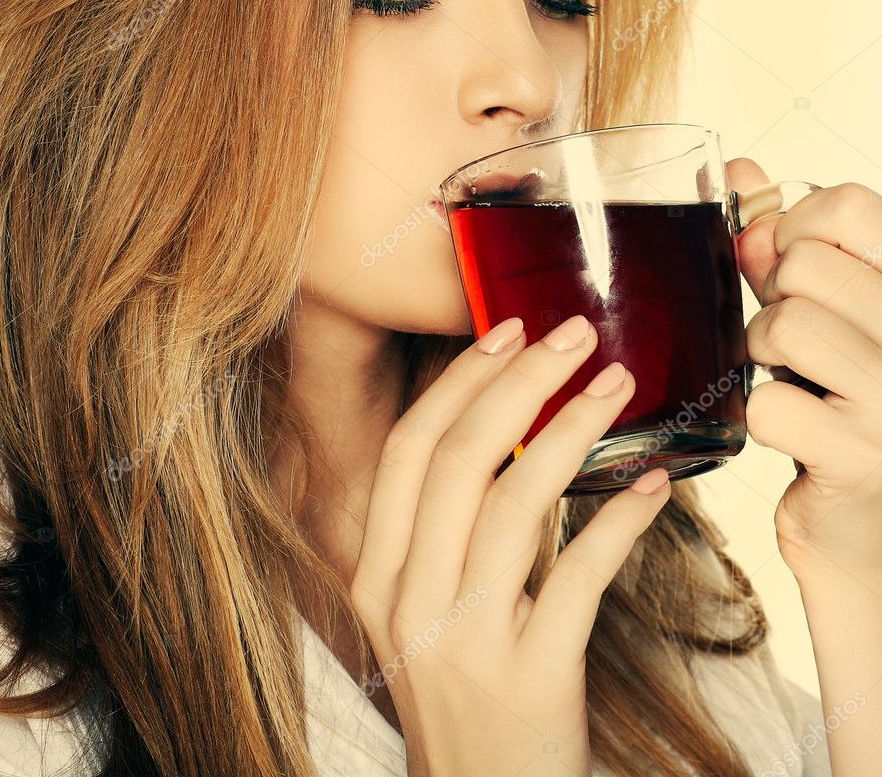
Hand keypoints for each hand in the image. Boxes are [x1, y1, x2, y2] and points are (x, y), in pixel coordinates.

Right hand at [349, 315, 671, 776]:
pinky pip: (579, 575)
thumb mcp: (422, 613)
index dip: (458, 382)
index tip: (504, 330)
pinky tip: (650, 487)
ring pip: (515, 504)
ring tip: (616, 383)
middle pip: (458, 460)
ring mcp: (465, 641)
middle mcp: (408, 600)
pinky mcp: (531, 678)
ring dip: (574, 430)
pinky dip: (619, 521)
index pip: (408, 451)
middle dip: (519, 381)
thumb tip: (503, 437)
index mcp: (375, 574)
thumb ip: (439, 535)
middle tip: (573, 333)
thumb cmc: (462, 696)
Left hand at [727, 157, 881, 590]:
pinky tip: (788, 429)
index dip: (796, 229)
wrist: (867, 526)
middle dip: (773, 300)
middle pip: (805, 265)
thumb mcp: (822, 312)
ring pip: (784, 324)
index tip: (789, 271)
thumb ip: (787, 247)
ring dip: (762, 353)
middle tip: (791, 345)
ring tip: (789, 380)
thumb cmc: (840, 404)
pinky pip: (768, 402)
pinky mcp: (863, 458)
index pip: (850, 206)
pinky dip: (758, 414)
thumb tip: (742, 170)